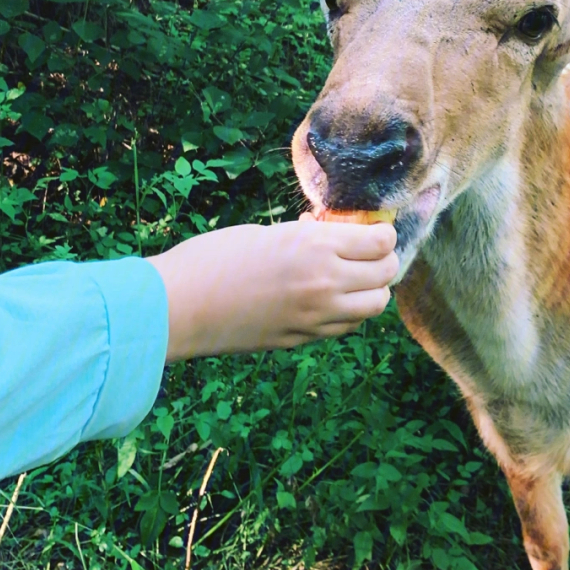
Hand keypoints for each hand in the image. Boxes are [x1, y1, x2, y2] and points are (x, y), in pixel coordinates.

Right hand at [145, 219, 398, 360]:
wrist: (182, 306)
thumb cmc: (214, 258)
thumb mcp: (269, 233)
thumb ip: (307, 237)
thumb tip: (331, 234)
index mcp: (317, 246)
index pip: (382, 241)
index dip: (381, 233)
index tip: (371, 229)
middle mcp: (326, 282)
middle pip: (386, 273)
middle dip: (382, 260)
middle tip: (367, 252)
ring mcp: (317, 316)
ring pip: (375, 306)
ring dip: (371, 290)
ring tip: (352, 278)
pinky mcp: (304, 339)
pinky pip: (347, 326)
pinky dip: (349, 312)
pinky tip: (330, 300)